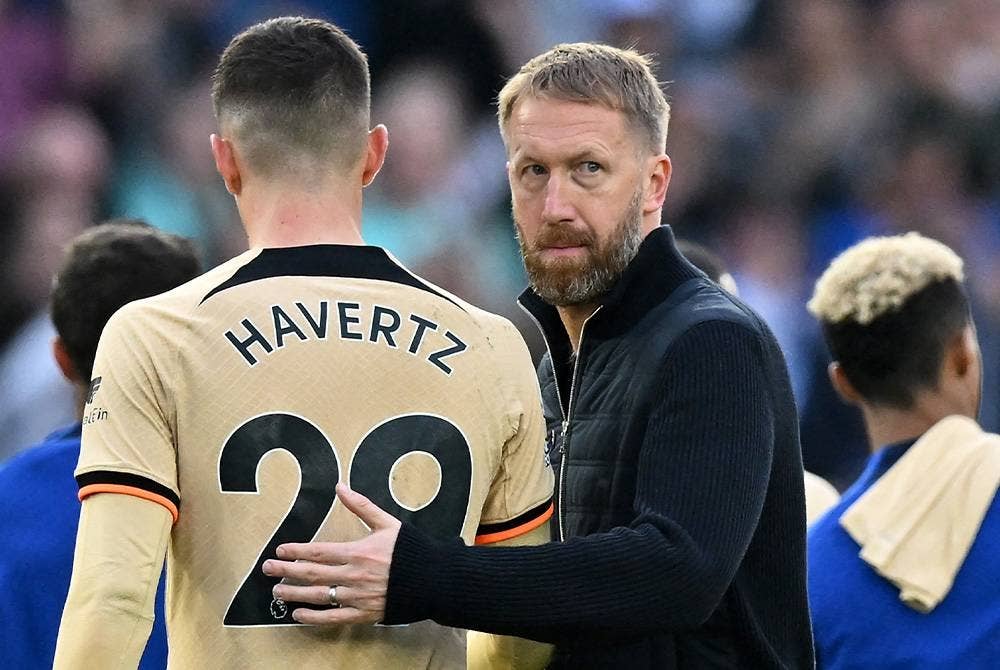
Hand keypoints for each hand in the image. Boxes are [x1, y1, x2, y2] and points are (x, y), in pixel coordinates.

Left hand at [262, 482, 400, 624]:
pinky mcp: (364, 613)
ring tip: (277, 592)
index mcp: (357, 552)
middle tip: (267, 570)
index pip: (318, 552)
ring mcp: (357, 597)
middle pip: (312, 574)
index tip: (280, 551)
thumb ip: (361, 506)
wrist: (434, 579)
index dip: (296, 551)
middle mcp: (353, 575)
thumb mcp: (387, 523)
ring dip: (294, 594)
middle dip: (286, 571)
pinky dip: (314, 617)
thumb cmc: (411, 549)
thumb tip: (340, 486)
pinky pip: (334, 617)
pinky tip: (298, 615)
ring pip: (318, 596)